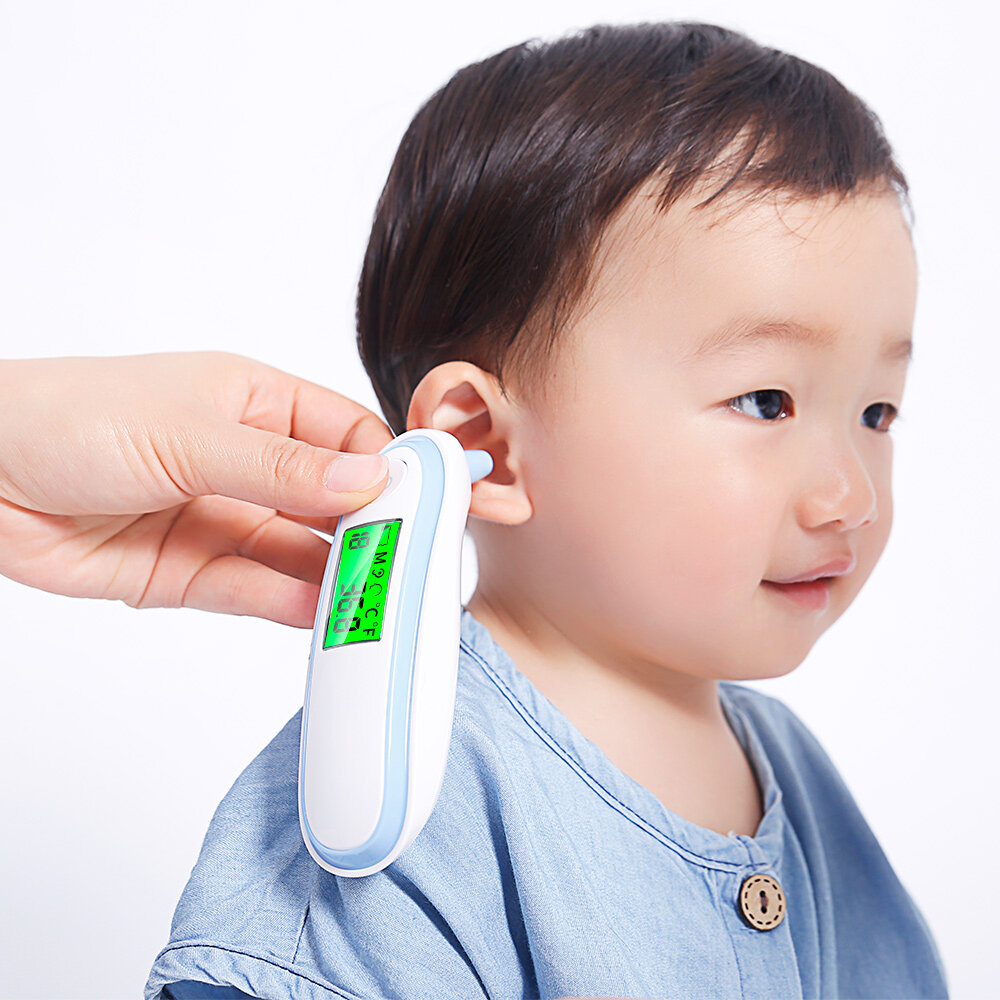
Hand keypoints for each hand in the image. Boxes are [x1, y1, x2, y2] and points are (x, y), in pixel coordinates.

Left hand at [0, 351, 394, 625]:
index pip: (347, 437)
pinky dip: (289, 604)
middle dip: (371, 530)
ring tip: (374, 598)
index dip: (391, 469)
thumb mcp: (187, 432)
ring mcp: (220, 517)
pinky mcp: (190, 571)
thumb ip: (280, 467)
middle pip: (331, 501)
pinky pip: (254, 589)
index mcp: (255, 402)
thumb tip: (370, 481)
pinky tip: (322, 613)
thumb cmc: (66, 418)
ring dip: (335, 575)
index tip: (429, 503)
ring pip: (297, 552)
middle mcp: (246, 461)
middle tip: (409, 563)